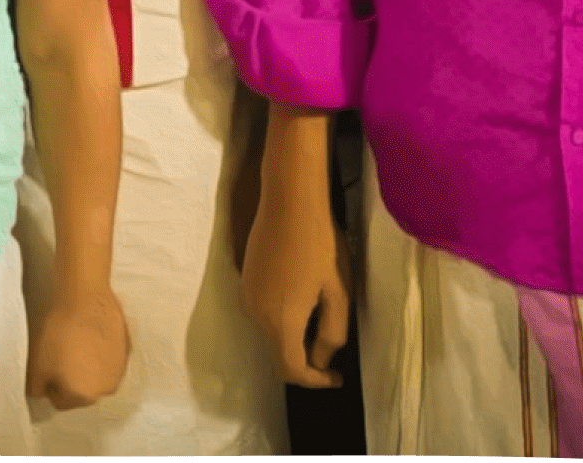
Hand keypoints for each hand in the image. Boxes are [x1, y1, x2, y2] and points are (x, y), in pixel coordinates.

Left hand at [28, 285, 129, 410]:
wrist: (85, 297)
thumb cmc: (59, 333)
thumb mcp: (36, 365)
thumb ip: (36, 388)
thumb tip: (40, 392)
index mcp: (83, 397)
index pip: (60, 401)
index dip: (50, 385)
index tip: (46, 366)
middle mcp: (105, 390)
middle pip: (82, 391)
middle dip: (70, 379)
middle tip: (60, 355)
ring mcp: (119, 370)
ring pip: (98, 375)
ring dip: (87, 366)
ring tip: (76, 343)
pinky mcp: (127, 350)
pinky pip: (109, 359)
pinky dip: (100, 352)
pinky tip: (90, 335)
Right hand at [240, 174, 349, 389]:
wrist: (289, 202)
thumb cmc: (321, 245)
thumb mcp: (338, 292)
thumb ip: (331, 333)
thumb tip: (321, 359)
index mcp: (281, 322)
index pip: (293, 370)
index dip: (316, 381)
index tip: (336, 376)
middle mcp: (256, 314)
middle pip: (279, 354)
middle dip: (306, 359)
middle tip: (331, 347)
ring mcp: (246, 296)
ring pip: (270, 334)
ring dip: (293, 337)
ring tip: (318, 317)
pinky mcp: (244, 279)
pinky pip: (263, 313)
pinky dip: (282, 318)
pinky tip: (301, 297)